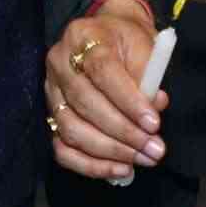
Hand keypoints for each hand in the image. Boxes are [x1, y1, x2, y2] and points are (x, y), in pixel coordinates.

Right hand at [43, 0, 163, 183]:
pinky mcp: (50, 116)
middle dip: (124, 132)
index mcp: (83, 37)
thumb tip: (155, 107)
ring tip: (141, 159)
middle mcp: (59, 63)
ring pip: (72, 130)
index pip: (102, 71)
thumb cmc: (128, 42)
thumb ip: (150, 76)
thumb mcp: (145, 46)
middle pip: (85, 104)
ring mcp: (51, 92)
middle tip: (154, 149)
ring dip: (110, 151)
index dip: (128, 101)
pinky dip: (90, 165)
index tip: (153, 124)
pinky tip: (119, 169)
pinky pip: (62, 148)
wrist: (108, 37)